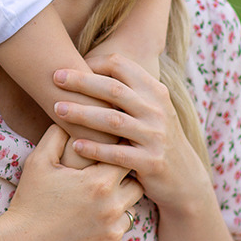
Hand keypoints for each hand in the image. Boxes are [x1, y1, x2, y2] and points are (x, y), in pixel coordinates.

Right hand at [3, 125, 143, 240]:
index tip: (110, 154)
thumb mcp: (38, 162)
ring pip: (130, 211)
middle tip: (106, 179)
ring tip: (97, 204)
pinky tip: (90, 226)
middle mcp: (113, 207)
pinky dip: (109, 230)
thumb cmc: (29, 200)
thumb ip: (58, 135)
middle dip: (124, 181)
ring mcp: (113, 232)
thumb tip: (70, 118)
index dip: (118, 155)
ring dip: (118, 207)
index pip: (126, 159)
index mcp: (100, 182)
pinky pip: (120, 235)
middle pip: (136, 186)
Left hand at [53, 54, 212, 216]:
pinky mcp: (151, 163)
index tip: (69, 67)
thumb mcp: (152, 109)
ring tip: (57, 109)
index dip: (93, 63)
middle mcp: (157, 110)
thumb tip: (89, 68)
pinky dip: (95, 148)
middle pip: (113, 89)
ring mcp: (156, 136)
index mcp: (155, 92)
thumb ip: (128, 91)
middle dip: (81, 82)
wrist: (185, 177)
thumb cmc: (156, 138)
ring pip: (113, 120)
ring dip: (82, 113)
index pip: (121, 65)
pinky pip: (117, 154)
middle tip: (55, 78)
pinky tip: (75, 145)